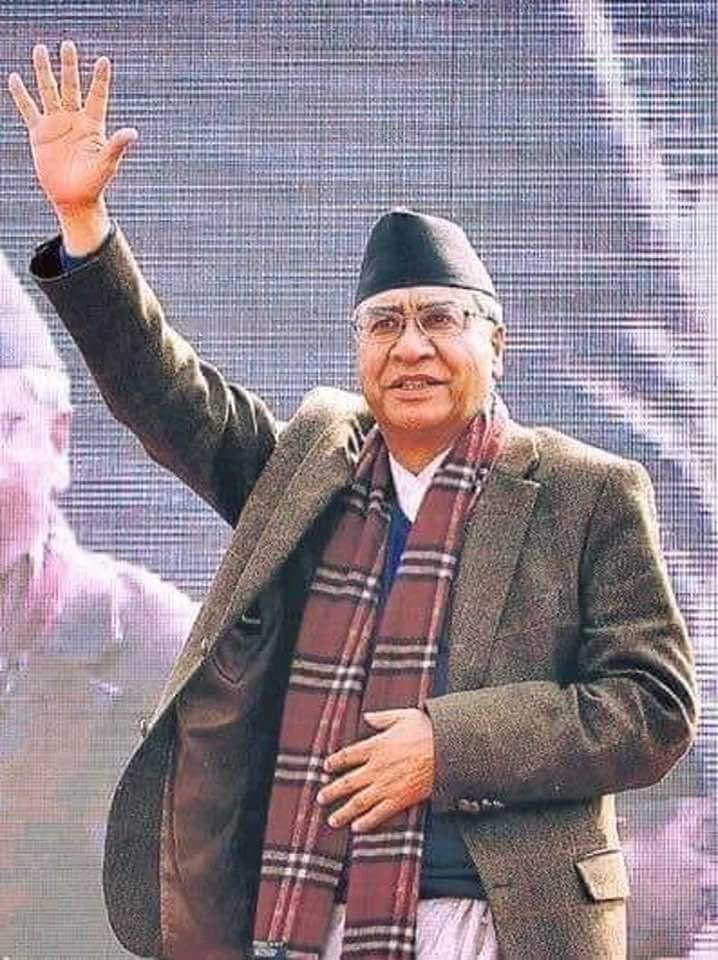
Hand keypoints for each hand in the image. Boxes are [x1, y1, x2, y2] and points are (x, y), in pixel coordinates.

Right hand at [8, 41, 136, 248]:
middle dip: (69, 67)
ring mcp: (56, 125)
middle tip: (67, 45)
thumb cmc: (94, 183)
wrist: (73, 199)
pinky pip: (28, 109)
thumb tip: (133, 132)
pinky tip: (15, 78)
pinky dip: (21, 95)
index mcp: (93, 125)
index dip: (100, 80)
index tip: (104, 61)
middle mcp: (74, 120)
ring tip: (40, 49)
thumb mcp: (107, 163)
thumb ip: (117, 145)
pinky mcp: (39, 133)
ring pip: (49, 92)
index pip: (98, 96)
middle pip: (71, 87)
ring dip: (44, 72)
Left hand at [317, 707, 434, 832]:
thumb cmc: (428, 731)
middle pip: (348, 782)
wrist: (447, 751)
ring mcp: (387, 785)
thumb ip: (383, 717)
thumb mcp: (404, 716)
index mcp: (377, 746)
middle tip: (321, 798)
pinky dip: (367, 822)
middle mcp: (377, 767)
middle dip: (332, 792)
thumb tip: (367, 716)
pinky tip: (357, 828)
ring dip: (344, 812)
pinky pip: (380, 813)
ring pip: (359, 802)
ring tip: (333, 820)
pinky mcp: (401, 799)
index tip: (326, 767)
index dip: (335, 762)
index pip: (348, 755)